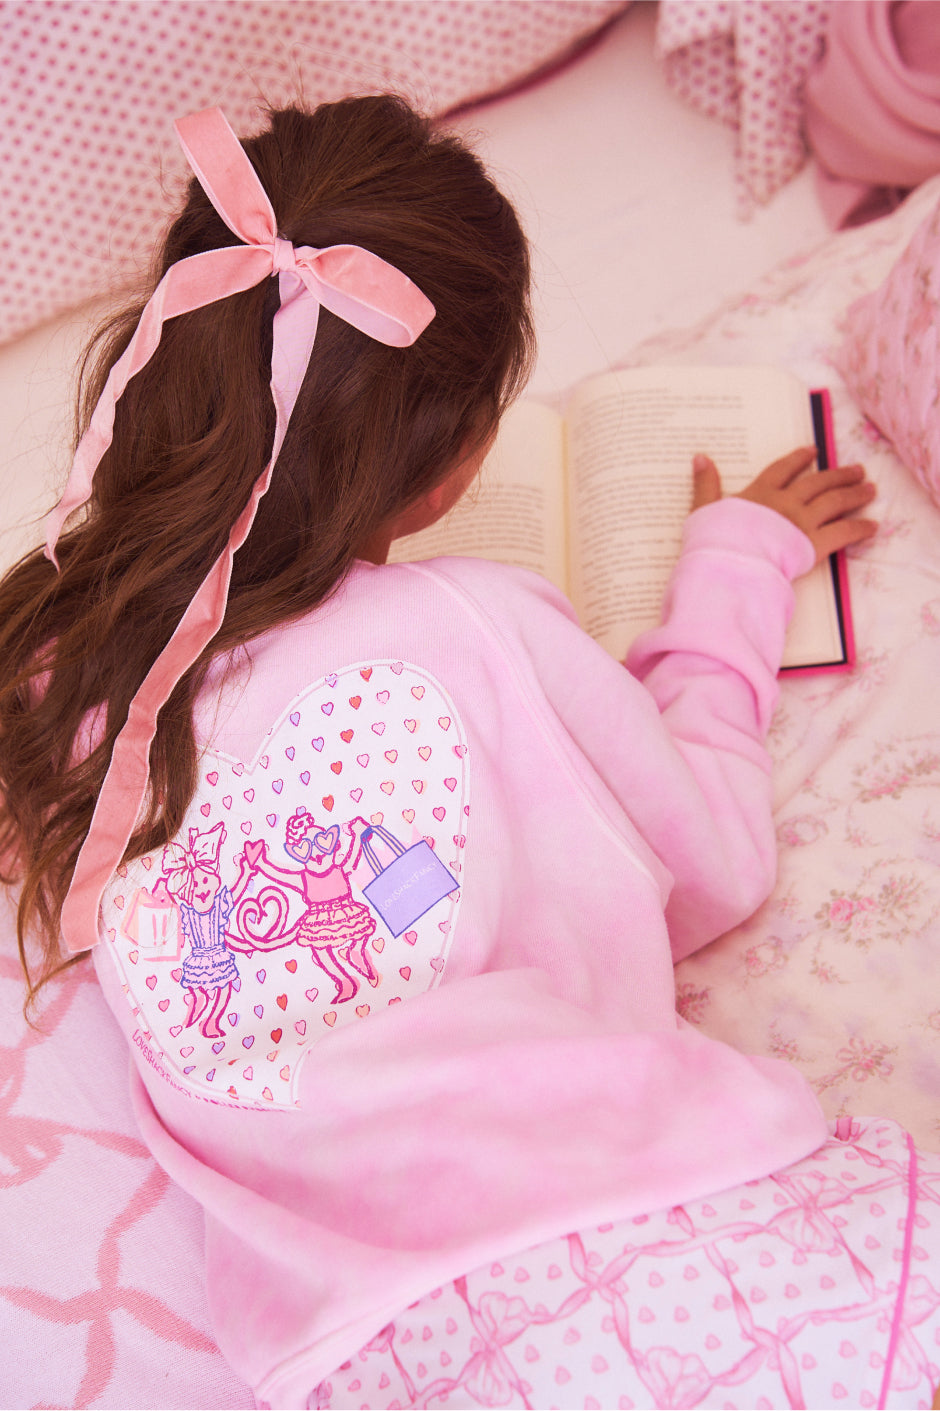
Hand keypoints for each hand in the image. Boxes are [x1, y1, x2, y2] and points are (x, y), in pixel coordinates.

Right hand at [691, 446, 877, 564]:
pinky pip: (843, 532)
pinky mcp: (814, 544)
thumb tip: (701, 457)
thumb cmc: (714, 541)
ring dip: (854, 493)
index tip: (812, 451)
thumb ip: (705, 484)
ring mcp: (802, 522)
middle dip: (839, 474)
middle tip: (857, 470)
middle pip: (817, 482)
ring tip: (870, 488)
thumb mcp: (704, 509)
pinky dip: (860, 528)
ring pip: (835, 501)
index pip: (783, 470)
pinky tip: (873, 526)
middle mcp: (786, 502)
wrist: (729, 564)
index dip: (798, 459)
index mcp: (760, 493)